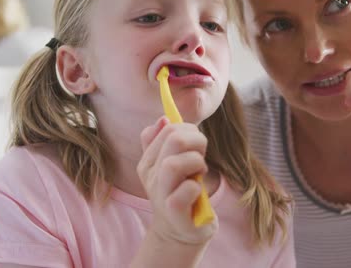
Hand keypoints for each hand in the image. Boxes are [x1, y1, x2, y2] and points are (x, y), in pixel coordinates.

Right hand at [138, 117, 217, 246]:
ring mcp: (160, 194)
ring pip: (173, 164)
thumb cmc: (180, 193)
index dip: (188, 129)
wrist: (180, 231)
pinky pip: (187, 189)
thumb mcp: (170, 165)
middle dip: (196, 141)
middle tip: (202, 154)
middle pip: (173, 140)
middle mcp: (150, 176)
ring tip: (200, 172)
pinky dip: (197, 186)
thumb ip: (164, 143)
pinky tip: (198, 191)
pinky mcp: (173, 211)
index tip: (196, 143)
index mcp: (148, 161)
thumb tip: (163, 119)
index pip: (166, 128)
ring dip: (195, 163)